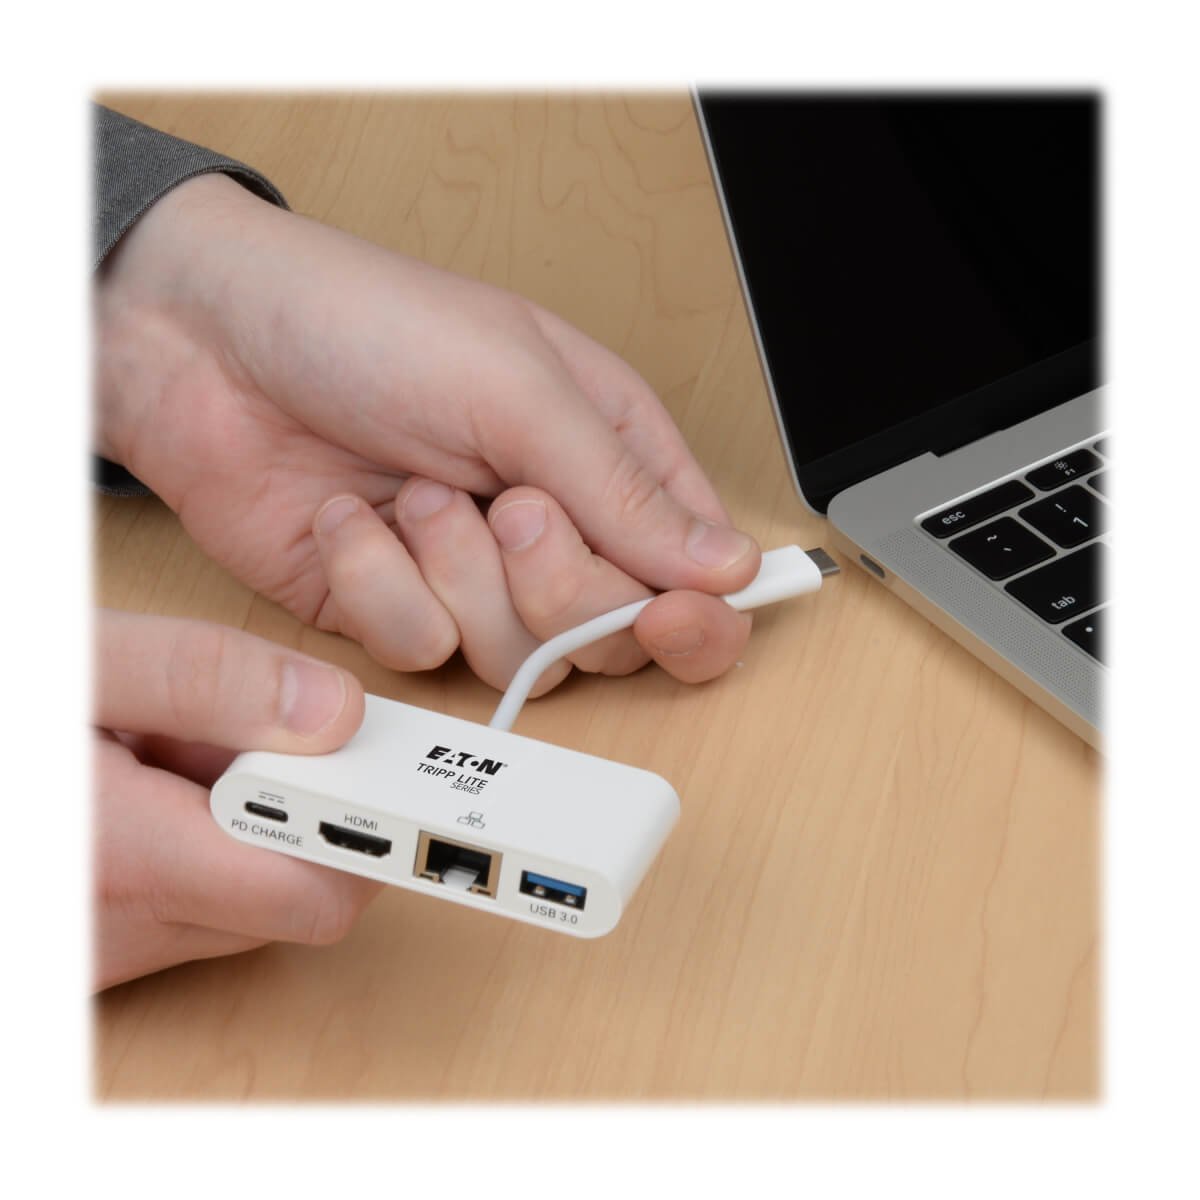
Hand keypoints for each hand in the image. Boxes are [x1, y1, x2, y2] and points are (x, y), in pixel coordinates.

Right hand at [94, 609, 375, 989]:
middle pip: (294, 890)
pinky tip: (144, 772)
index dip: (377, 826)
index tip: (409, 771)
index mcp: (126, 862)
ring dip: (246, 813)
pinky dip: (199, 835)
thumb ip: (206, 679)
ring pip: (244, 892)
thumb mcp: (85, 663)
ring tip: (169, 737)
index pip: (317, 890)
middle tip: (253, 717)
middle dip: (304, 799)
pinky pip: (191, 898)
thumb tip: (335, 711)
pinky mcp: (95, 947)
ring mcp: (106, 950)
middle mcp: (121, 932)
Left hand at [95, 173, 758, 695]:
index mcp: (608, 455)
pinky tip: (355, 517)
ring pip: (522, 658)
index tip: (671, 616)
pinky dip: (380, 585)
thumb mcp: (518, 386)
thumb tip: (728, 567)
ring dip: (461, 576)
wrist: (208, 347)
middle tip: (511, 508)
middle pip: (614, 633)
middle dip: (557, 585)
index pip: (696, 568)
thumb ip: (625, 489)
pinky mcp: (399, 608)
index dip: (698, 612)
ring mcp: (475, 576)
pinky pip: (423, 650)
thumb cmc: (370, 325)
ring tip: (416, 492)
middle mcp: (553, 527)